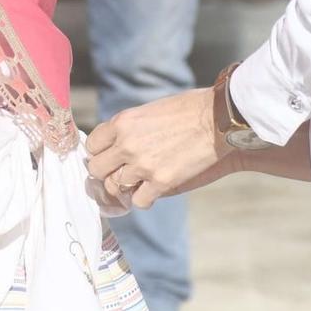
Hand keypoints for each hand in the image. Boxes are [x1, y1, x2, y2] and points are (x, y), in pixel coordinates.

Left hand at [85, 86, 230, 208]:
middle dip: (107, 172)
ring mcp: (143, 165)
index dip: (100, 153)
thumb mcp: (149, 110)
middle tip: (120, 172)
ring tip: (140, 180)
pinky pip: (138, 201)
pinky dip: (144, 198)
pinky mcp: (161, 182)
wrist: (218, 118)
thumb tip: (116, 144)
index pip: (92, 146)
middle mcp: (127, 144)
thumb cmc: (189, 109)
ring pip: (115, 187)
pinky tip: (153, 189)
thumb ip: (129, 128)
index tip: (110, 156)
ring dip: (126, 186)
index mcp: (122, 122)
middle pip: (97, 170)